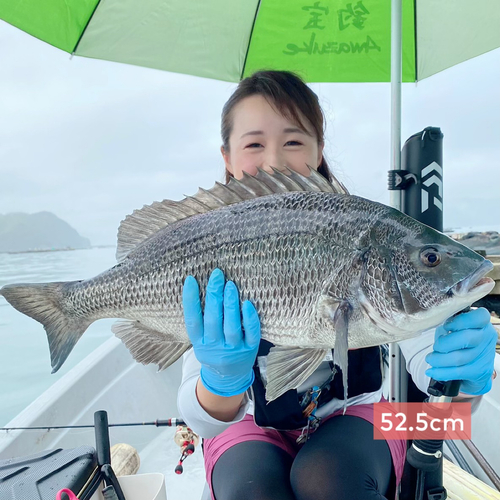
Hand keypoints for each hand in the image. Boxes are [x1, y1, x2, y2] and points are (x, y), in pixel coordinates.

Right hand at [182, 268, 260, 396]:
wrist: (228, 379)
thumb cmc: (214, 352)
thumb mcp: (201, 341)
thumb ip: (202, 321)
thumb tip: (201, 288)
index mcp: (199, 342)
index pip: (192, 319)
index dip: (190, 299)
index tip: (190, 279)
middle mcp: (214, 347)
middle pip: (213, 319)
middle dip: (214, 295)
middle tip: (217, 275)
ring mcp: (233, 349)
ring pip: (231, 326)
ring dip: (231, 304)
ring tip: (231, 285)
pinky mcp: (249, 349)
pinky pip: (250, 333)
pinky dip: (250, 318)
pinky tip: (248, 304)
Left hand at [425, 308, 496, 395]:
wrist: (474, 363)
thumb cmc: (460, 338)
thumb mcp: (455, 326)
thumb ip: (449, 322)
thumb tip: (432, 322)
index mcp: (481, 322)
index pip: (479, 317)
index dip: (460, 321)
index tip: (446, 325)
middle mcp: (486, 337)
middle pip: (466, 338)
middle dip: (444, 343)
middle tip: (435, 346)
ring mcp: (484, 355)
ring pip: (459, 358)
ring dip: (439, 359)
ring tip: (430, 359)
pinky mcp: (480, 371)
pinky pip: (458, 372)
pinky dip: (441, 372)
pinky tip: (432, 371)